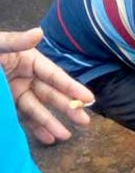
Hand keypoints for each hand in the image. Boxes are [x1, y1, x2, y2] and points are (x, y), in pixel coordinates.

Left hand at [0, 28, 94, 143]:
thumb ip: (15, 41)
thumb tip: (39, 33)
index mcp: (25, 59)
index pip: (53, 74)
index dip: (71, 86)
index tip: (88, 98)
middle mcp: (23, 77)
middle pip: (50, 94)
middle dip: (68, 107)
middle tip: (85, 121)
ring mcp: (14, 93)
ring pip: (37, 109)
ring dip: (52, 122)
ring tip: (66, 136)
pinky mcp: (6, 107)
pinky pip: (23, 118)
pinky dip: (36, 129)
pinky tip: (48, 139)